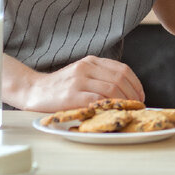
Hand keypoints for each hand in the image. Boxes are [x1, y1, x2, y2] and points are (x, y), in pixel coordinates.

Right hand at [15, 56, 144, 112]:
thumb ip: (100, 77)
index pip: (122, 69)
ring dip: (124, 102)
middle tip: (137, 107)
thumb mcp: (82, 74)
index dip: (135, 83)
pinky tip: (113, 113)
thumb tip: (126, 92)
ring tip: (128, 111)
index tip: (140, 96)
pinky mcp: (72, 95)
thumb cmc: (60, 86)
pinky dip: (109, 107)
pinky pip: (97, 100)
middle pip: (120, 79)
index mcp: (91, 61)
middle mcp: (86, 67)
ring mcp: (79, 80)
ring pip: (112, 89)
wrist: (34, 90)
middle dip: (133, 94)